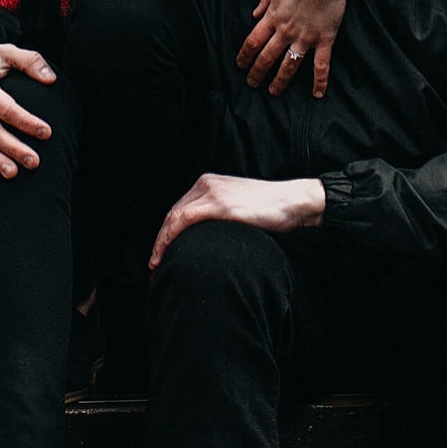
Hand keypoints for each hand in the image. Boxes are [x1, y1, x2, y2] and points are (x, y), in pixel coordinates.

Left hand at [149, 173, 325, 266]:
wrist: (292, 201)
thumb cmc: (270, 209)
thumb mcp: (238, 206)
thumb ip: (219, 214)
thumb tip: (205, 238)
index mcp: (209, 183)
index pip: (178, 209)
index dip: (166, 233)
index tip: (161, 253)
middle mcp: (206, 184)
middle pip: (172, 214)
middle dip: (160, 240)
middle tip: (154, 264)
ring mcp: (212, 193)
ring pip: (174, 218)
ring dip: (161, 242)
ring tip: (157, 264)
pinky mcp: (220, 205)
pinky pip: (185, 220)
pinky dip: (171, 237)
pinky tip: (168, 252)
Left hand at [237, 0, 356, 96]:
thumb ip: (265, 0)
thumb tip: (255, 14)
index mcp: (273, 16)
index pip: (253, 41)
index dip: (245, 55)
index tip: (240, 64)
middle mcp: (286, 30)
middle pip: (267, 56)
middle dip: (257, 72)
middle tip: (251, 83)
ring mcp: (305, 37)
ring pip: (289, 65)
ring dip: (280, 80)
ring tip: (274, 91)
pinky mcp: (325, 38)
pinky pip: (321, 64)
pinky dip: (320, 81)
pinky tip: (316, 94)